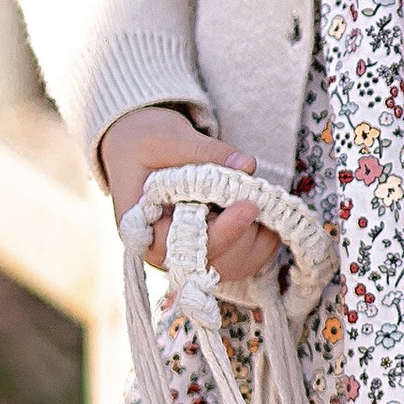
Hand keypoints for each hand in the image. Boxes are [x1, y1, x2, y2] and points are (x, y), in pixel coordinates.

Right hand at [99, 106, 275, 286]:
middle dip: (244, 231)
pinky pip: (245, 259)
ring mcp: (189, 253)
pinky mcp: (211, 248)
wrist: (137, 144)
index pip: (186, 246)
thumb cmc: (144, 141)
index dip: (221, 232)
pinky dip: (263, 239)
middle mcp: (165, 252)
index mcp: (143, 231)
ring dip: (256, 237)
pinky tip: (266, 211)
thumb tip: (246, 166)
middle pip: (215, 261)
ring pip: (234, 265)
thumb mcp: (167, 139)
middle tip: (258, 197)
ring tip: (260, 200)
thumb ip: (204, 152)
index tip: (248, 207)